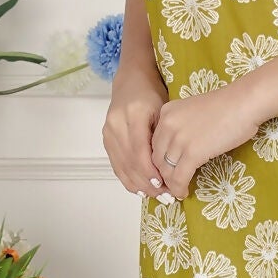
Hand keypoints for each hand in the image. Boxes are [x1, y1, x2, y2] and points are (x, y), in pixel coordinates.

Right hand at [102, 69, 168, 196]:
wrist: (131, 81)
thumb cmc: (153, 94)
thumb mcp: (164, 110)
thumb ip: (164, 137)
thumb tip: (171, 168)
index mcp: (133, 115)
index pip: (140, 152)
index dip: (152, 172)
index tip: (167, 185)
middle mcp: (116, 125)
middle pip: (130, 163)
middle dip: (148, 183)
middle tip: (166, 196)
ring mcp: (108, 133)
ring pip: (122, 167)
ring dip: (139, 185)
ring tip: (157, 196)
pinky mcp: (106, 139)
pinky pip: (116, 165)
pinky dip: (129, 179)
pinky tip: (142, 189)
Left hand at [149, 83, 263, 198]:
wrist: (245, 102)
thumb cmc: (228, 105)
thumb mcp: (194, 111)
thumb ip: (182, 126)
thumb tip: (181, 150)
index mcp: (166, 112)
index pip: (154, 143)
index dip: (159, 161)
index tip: (167, 171)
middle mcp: (167, 124)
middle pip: (156, 158)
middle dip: (162, 175)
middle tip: (171, 185)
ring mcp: (179, 139)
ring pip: (166, 170)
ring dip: (171, 185)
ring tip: (178, 191)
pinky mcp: (192, 153)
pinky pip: (179, 177)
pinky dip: (179, 188)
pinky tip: (184, 193)